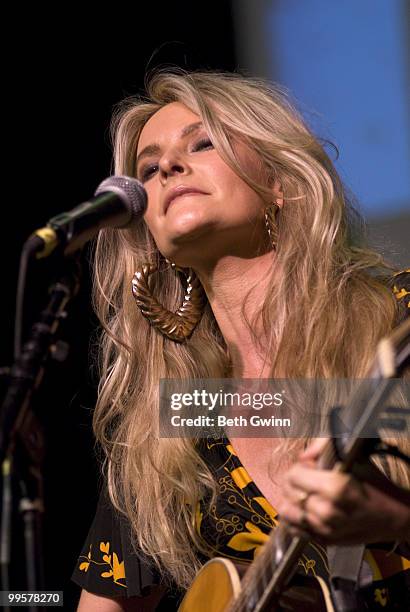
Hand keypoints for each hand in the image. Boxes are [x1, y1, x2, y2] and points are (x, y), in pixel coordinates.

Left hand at [276, 438, 409, 544]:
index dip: (299, 467)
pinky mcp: (324, 541)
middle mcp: (327, 511)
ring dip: (292, 500)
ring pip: (287, 511)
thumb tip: (303, 455)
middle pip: (288, 492)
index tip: (308, 467)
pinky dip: (294, 518)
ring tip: (304, 494)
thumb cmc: (375, 485)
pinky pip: (294, 529)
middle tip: (306, 479)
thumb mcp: (354, 457)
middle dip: (294, 482)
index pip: (294, 475)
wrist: (394, 516)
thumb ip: (323, 447)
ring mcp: (325, 529)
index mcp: (335, 488)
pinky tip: (303, 509)